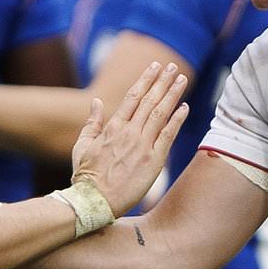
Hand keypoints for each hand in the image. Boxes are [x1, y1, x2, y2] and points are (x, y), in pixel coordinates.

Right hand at [71, 62, 188, 216]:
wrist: (94, 202)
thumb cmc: (85, 177)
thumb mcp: (82, 145)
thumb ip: (92, 122)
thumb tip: (97, 102)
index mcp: (112, 127)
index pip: (133, 97)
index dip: (145, 80)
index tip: (154, 67)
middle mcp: (129, 132)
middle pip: (149, 100)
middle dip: (162, 81)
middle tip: (172, 66)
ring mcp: (142, 146)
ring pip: (160, 113)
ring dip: (172, 94)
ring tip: (181, 78)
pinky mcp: (153, 161)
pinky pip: (168, 135)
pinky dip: (177, 119)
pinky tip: (185, 106)